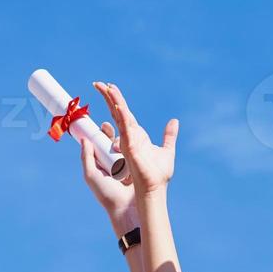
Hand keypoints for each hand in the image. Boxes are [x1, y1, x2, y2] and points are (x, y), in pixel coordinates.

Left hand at [79, 122, 138, 234]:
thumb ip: (86, 157)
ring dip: (122, 139)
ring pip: (123, 145)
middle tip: (110, 126)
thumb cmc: (106, 193)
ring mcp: (125, 162)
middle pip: (112, 142)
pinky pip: (134, 151)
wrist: (126, 206)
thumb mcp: (91, 174)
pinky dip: (134, 145)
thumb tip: (84, 140)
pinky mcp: (136, 165)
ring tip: (120, 137)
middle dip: (112, 133)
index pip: (99, 144)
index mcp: (101, 163)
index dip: (100, 134)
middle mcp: (113, 161)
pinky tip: (134, 140)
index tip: (101, 125)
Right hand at [96, 82, 178, 198]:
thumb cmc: (157, 174)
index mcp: (135, 135)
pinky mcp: (129, 148)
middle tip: (98, 83)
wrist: (154, 188)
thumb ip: (169, 136)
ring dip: (113, 101)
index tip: (110, 87)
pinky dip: (122, 117)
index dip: (116, 100)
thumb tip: (174, 121)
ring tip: (106, 87)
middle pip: (117, 112)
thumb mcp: (166, 150)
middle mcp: (128, 136)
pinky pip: (125, 129)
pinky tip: (119, 106)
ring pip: (119, 117)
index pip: (123, 114)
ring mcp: (127, 141)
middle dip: (108, 97)